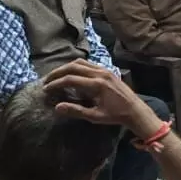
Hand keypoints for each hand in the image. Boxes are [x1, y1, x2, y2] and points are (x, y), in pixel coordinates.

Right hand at [42, 60, 161, 137]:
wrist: (135, 110)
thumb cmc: (115, 115)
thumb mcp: (95, 116)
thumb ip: (76, 110)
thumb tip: (57, 107)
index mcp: (97, 85)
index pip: (70, 79)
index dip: (55, 83)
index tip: (45, 89)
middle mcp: (100, 74)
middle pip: (73, 67)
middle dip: (57, 73)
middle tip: (46, 81)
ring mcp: (104, 70)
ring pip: (81, 63)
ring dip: (66, 68)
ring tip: (56, 76)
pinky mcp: (107, 71)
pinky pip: (88, 64)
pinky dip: (76, 67)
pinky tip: (71, 74)